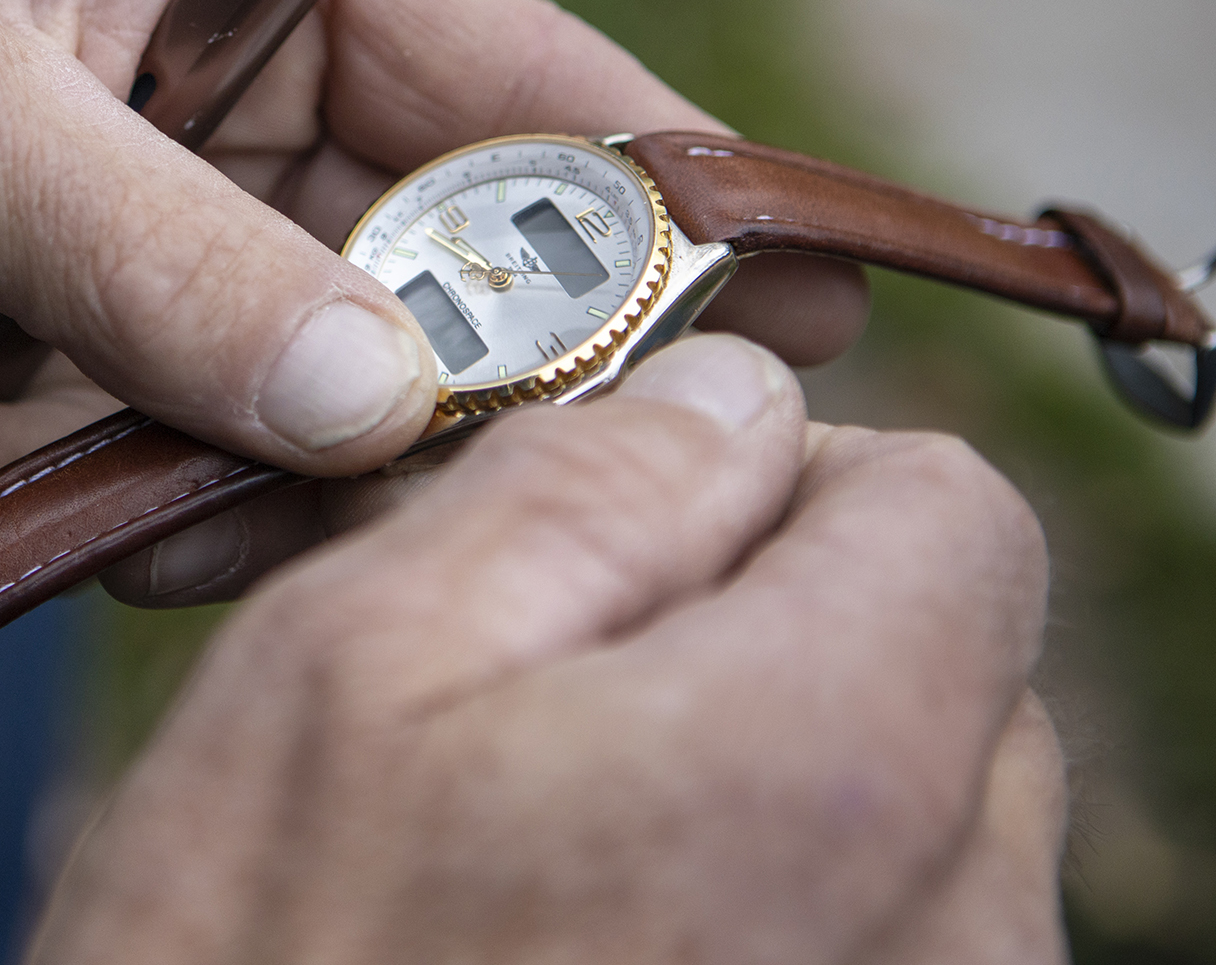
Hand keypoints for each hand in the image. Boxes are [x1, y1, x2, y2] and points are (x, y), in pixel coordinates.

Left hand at [0, 0, 867, 531]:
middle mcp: (222, 121)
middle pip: (430, 288)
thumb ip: (165, 254)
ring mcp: (157, 281)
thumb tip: (385, 404)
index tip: (794, 296)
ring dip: (133, 466)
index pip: (504, 71)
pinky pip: (159, 508)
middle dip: (361, 394)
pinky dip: (31, 511)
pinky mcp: (82, 412)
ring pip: (295, 431)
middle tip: (291, 455)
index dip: (652, 185)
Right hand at [30, 336, 1065, 964]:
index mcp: (831, 766)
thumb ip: (580, 490)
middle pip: (944, 664)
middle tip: (542, 695)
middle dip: (765, 632)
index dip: (779, 479)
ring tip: (547, 847)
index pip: (950, 507)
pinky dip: (761, 907)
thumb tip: (727, 395)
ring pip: (913, 817)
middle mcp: (951, 934)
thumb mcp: (352, 670)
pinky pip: (878, 945)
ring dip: (755, 782)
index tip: (629, 537)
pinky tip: (592, 945)